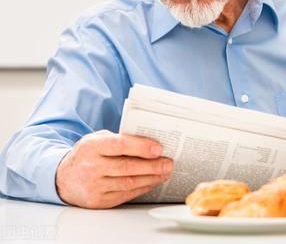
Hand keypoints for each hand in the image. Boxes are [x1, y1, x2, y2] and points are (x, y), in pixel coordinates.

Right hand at [55, 130, 172, 208]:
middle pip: (127, 167)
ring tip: (165, 172)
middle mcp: (91, 167)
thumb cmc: (86, 155)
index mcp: (91, 147)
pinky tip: (152, 182)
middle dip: (152, 166)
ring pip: (128, 183)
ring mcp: (94, 186)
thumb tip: (147, 142)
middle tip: (168, 163)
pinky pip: (125, 195)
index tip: (159, 148)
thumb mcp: (96, 140)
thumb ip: (118, 139)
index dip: (141, 147)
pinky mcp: (98, 201)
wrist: (62, 178)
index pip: (120, 145)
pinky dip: (141, 188)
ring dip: (151, 178)